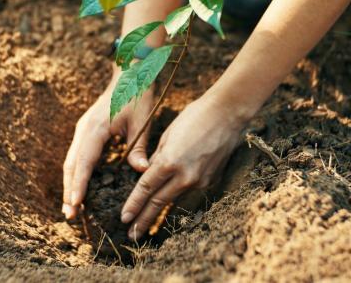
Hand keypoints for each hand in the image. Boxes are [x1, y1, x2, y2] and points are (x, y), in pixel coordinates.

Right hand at [62, 69, 153, 219]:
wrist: (130, 74)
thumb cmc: (137, 95)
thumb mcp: (142, 121)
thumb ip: (139, 147)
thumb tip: (142, 171)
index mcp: (96, 127)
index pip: (84, 161)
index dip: (79, 184)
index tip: (75, 205)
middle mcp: (84, 129)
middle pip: (71, 164)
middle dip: (69, 189)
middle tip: (69, 216)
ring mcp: (83, 129)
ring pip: (72, 160)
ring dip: (70, 183)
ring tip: (71, 207)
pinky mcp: (87, 130)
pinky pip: (78, 154)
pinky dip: (77, 172)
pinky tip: (80, 186)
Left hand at [120, 93, 243, 239]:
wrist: (227, 114)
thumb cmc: (195, 117)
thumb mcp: (169, 134)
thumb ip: (158, 157)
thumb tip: (150, 172)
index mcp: (170, 161)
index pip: (146, 188)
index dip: (134, 205)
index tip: (124, 218)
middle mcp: (185, 176)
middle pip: (159, 202)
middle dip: (143, 220)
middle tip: (131, 235)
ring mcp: (200, 180)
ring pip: (175, 199)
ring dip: (160, 213)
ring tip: (147, 226)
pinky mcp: (211, 180)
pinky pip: (190, 190)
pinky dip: (179, 196)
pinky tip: (171, 201)